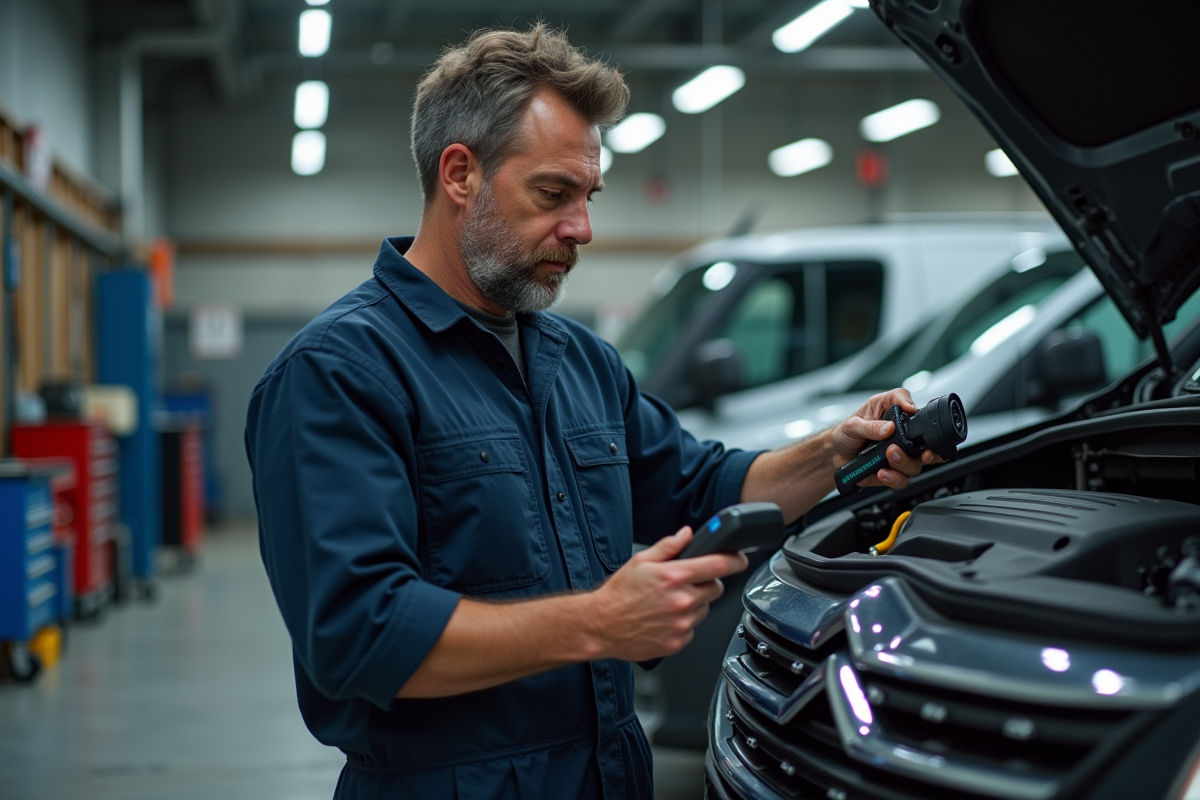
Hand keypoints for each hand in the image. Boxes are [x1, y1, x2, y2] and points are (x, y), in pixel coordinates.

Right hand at [589, 526, 748, 661]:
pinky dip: (684, 622)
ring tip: (668, 603)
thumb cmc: (618, 594)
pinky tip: (665, 618)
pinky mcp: (678, 641)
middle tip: (686, 583)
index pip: (718, 565)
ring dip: (694, 603)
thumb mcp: (640, 561)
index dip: (734, 560)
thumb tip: (686, 534)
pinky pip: (693, 628)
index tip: (740, 559)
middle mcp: (681, 600)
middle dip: (707, 583)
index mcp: (674, 576)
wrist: (601, 626)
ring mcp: (681, 623)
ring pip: (704, 609)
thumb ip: (668, 546)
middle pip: (716, 588)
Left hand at [830, 388, 941, 490]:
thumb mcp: (852, 424)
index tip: (912, 413)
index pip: (912, 407)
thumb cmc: (846, 433)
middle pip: (926, 444)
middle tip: (914, 450)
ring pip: (915, 465)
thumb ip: (869, 425)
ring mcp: (899, 455)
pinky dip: (893, 478)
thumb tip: (888, 427)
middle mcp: (901, 436)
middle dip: (927, 451)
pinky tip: (882, 473)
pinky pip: (901, 480)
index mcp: (894, 416)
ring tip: (889, 457)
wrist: (835, 454)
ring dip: (905, 463)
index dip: (917, 411)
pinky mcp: (892, 472)